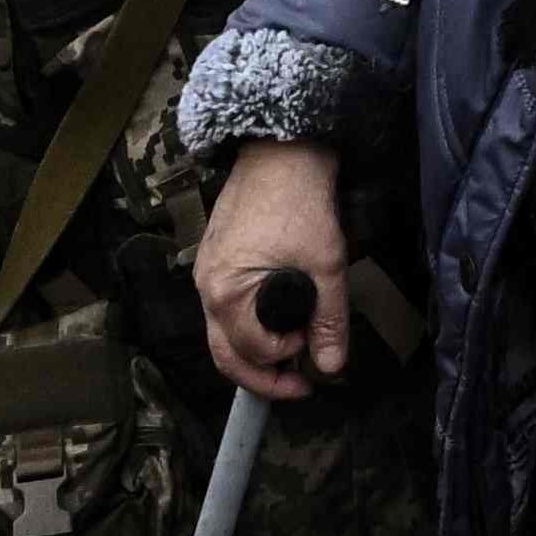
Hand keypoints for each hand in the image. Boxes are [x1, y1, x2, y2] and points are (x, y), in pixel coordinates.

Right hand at [195, 142, 351, 393]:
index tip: (313, 351)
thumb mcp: (326, 264)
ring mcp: (204, 273)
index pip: (250, 353)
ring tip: (291, 353)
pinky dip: (246, 324)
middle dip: (261, 378)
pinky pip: (222, 308)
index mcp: (226, 293)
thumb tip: (331, 367)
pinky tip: (275, 321)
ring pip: (221, 333)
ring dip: (253, 351)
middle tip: (298, 385)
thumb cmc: (301, 203)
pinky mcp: (213, 258)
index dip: (285, 362)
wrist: (282, 151)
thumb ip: (329, 320)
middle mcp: (205, 288)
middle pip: (224, 355)